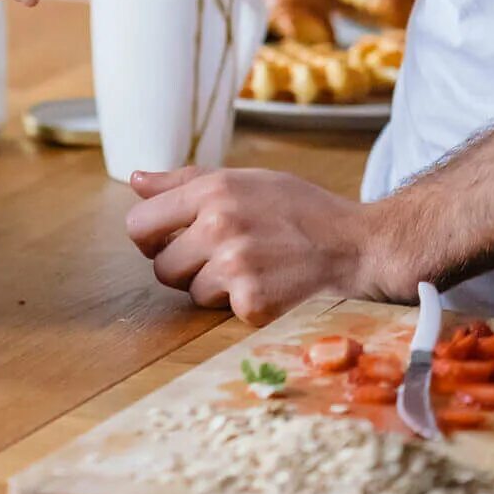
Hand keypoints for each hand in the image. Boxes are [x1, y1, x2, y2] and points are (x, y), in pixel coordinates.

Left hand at [125, 167, 398, 325]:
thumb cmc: (300, 210)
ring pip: (191, 294)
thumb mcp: (245, 180)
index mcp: (212, 191)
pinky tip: (271, 286)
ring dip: (215, 290)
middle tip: (222, 259)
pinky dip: (243, 307)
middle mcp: (219, 225)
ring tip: (253, 269)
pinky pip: (223, 313)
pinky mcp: (253, 302)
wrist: (358, 244)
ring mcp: (236, 266)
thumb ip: (185, 181)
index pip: (138, 225)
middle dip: (184, 269)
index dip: (152, 239)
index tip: (172, 242)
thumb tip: (136, 180)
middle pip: (161, 268)